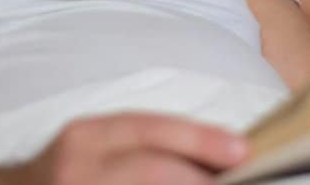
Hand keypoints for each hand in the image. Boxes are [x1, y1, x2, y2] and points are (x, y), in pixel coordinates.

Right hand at [18, 113, 246, 184]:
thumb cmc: (68, 174)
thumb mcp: (95, 148)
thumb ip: (144, 148)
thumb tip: (215, 157)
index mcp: (87, 137)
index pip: (150, 129)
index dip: (199, 138)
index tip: (242, 150)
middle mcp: (75, 167)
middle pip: (150, 168)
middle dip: (196, 176)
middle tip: (239, 181)